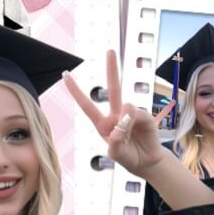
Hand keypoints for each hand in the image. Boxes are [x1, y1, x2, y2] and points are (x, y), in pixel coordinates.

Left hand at [63, 51, 174, 177]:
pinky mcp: (145, 117)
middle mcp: (117, 116)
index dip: (76, 91)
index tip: (65, 75)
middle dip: (112, 69)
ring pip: (127, 106)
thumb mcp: (116, 154)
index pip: (87, 105)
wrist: (148, 163)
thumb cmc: (129, 158)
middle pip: (113, 89)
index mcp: (103, 124)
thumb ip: (116, 138)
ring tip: (130, 137)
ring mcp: (131, 115)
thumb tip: (124, 117)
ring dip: (126, 123)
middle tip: (110, 51)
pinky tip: (139, 131)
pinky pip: (138, 113)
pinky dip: (136, 122)